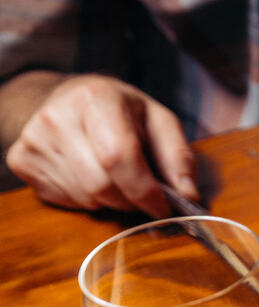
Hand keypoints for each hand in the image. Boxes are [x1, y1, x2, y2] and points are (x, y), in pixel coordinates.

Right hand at [3, 75, 197, 216]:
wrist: (69, 100)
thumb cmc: (122, 112)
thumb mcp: (159, 121)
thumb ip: (179, 158)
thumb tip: (189, 198)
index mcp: (95, 99)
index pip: (118, 157)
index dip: (145, 191)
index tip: (164, 207)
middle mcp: (56, 116)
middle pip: (100, 185)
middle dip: (130, 200)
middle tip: (143, 194)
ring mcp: (33, 139)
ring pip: (84, 197)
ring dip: (110, 201)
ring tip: (115, 177)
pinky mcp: (21, 160)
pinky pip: (65, 200)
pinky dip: (86, 199)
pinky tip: (90, 175)